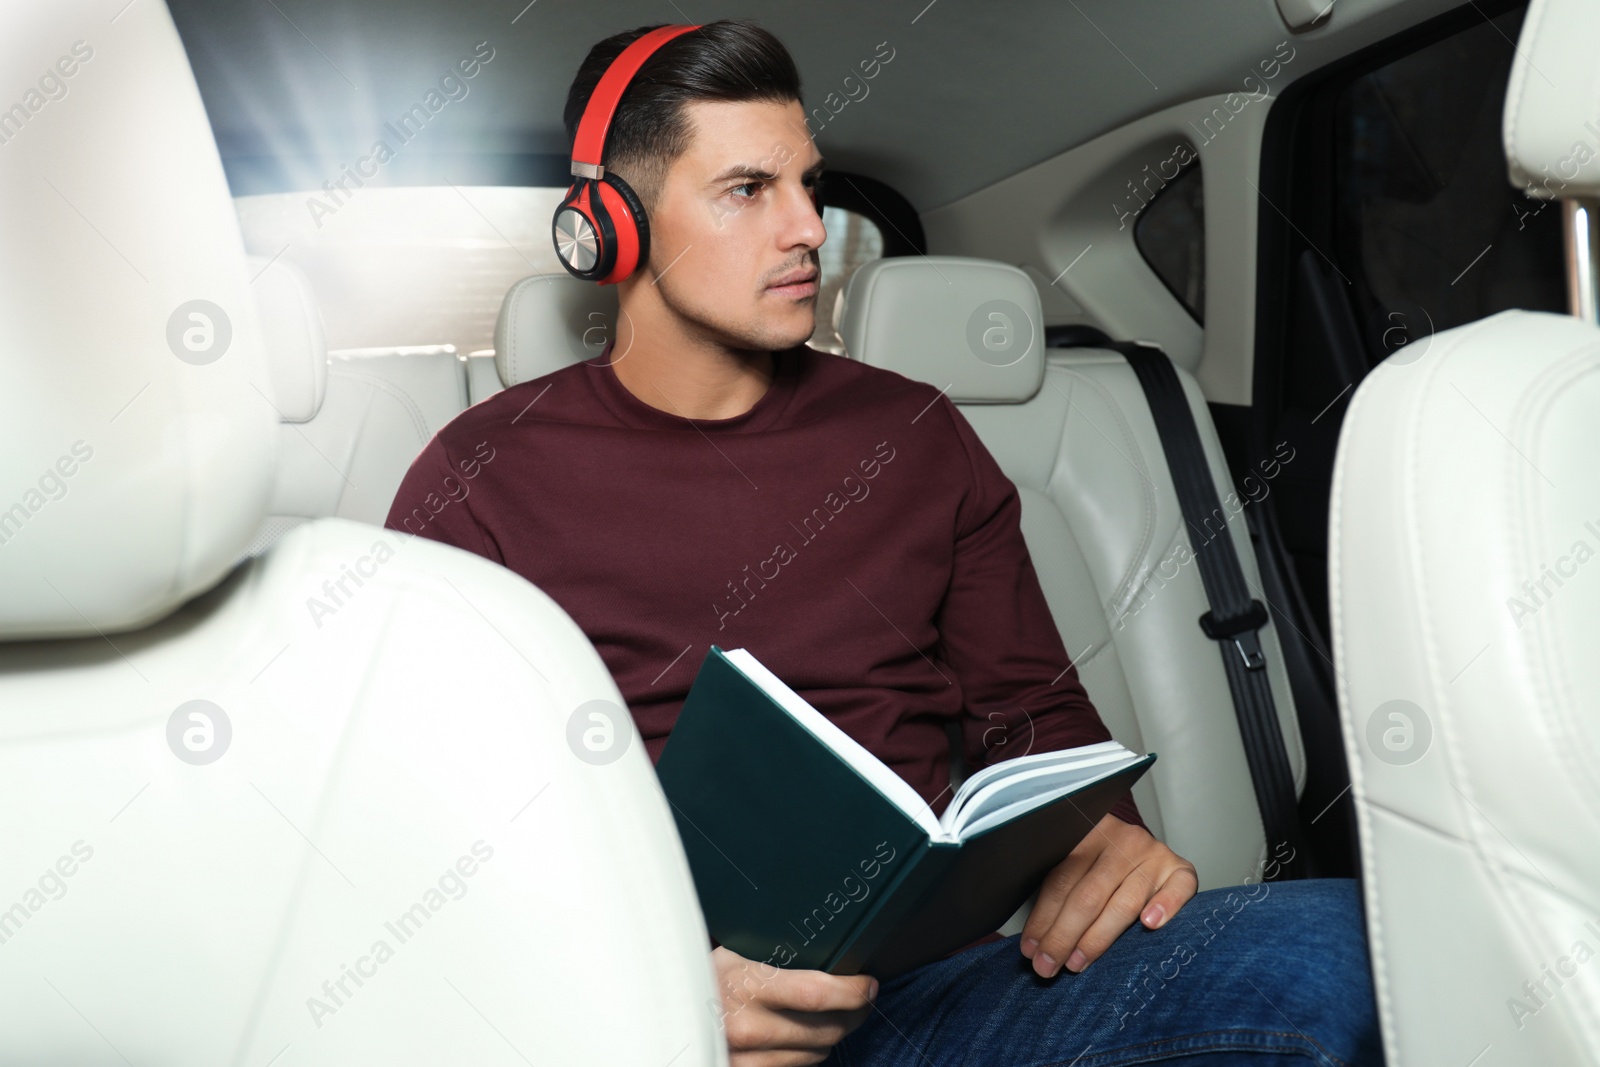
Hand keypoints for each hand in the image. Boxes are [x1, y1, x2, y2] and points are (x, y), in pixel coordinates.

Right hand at [712, 945, 878, 1065]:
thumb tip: (829, 943)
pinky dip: (806, 1053)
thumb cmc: (701, 974)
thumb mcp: (733, 951)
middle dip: (853, 1013)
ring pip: (816, 1053)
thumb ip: (774, 954)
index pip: (819, 994)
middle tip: (860, 998)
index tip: (867, 984)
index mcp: (746, 985)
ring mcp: (746, 1060)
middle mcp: (747, 1029)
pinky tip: (802, 1035)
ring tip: (831, 1014)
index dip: (853, 991)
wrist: (659, 1009)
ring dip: (831, 1035)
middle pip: (826, 1029)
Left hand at [1019, 813, 1196, 977]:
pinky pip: (1178, 887)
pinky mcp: (1180, 868)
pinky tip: (1150, 924)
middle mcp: (1122, 840)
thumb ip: (1060, 892)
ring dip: (1098, 937)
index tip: (1030, 949)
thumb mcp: (1077, 868)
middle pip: (1089, 894)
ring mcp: (1153, 853)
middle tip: (1048, 965)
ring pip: (1124, 901)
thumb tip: (1032, 942)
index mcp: (1087, 832)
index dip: (1043, 917)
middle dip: (1064, 935)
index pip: (1061, 880)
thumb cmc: (1102, 868)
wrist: (1146, 851)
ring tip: (1078, 962)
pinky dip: (1165, 905)